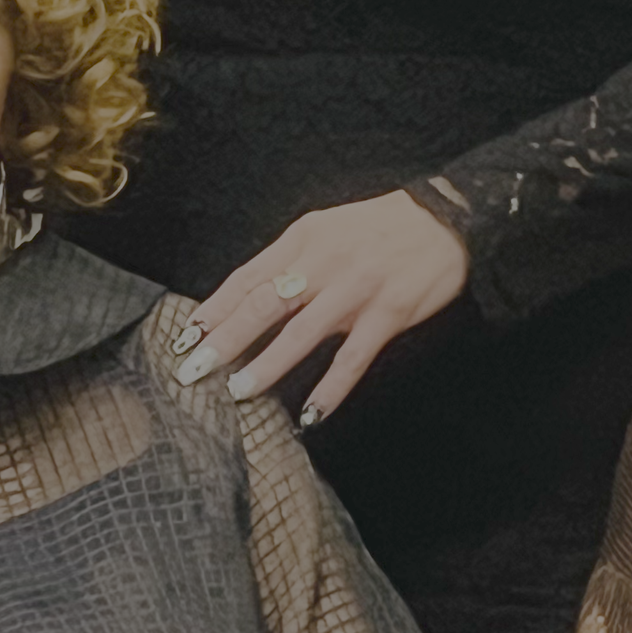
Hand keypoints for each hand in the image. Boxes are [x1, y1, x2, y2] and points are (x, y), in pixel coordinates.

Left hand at [169, 190, 468, 427]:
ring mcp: (357, 289)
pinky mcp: (389, 313)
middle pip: (264, 303)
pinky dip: (331, 387)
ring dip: (268, 365)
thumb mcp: (327, 229)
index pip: (248, 277)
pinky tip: (311, 413)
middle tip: (192, 369)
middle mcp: (324, 261)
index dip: (215, 309)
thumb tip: (247, 298)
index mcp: (305, 238)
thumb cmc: (380, 227)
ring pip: (302, 332)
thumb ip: (291, 261)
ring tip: (238, 391)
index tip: (185, 337)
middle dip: (225, 339)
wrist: (446, 220)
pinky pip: (354, 357)